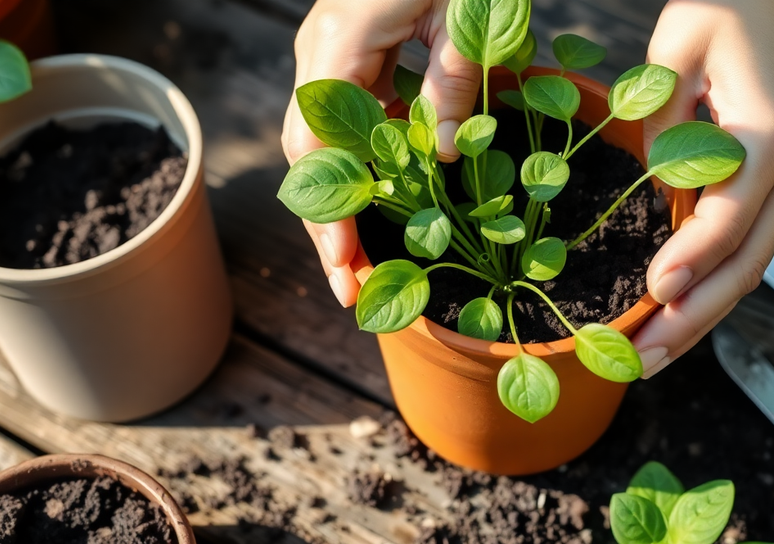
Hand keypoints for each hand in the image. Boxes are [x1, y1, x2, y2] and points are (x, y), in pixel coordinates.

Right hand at [281, 0, 478, 306]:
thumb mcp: (464, 13)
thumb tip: (442, 155)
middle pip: (309, 159)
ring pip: (324, 143)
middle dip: (330, 226)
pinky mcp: (351, 49)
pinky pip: (348, 116)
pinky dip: (364, 161)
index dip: (331, 221)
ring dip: (345, 199)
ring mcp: (330, 51)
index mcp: (336, 49)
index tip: (345, 275)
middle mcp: (319, 55)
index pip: (318, 156)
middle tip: (353, 287)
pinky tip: (391, 192)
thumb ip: (448, 82)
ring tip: (368, 256)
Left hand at [632, 0, 773, 377]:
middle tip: (638, 362)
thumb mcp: (683, 39)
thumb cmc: (748, 1)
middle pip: (746, 267)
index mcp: (771, 136)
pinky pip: (755, 241)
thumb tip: (655, 182)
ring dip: (704, 314)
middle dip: (692, 321)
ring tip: (652, 353)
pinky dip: (718, 280)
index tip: (651, 297)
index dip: (688, 264)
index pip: (726, 221)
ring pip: (754, 265)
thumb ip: (661, 116)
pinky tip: (684, 307)